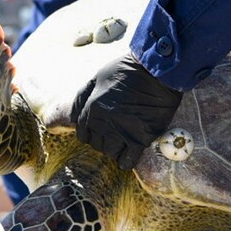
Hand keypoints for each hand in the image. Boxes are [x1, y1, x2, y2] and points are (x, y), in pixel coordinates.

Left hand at [73, 53, 183, 169]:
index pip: (83, 134)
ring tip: (121, 143)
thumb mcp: (98, 77)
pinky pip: (128, 159)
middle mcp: (104, 124)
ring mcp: (122, 132)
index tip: (99, 131)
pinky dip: (126, 161)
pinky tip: (127, 158)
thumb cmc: (128, 70)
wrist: (157, 72)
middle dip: (102, 141)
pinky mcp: (140, 138)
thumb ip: (83, 96)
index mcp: (92, 109)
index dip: (90, 133)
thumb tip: (74, 116)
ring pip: (110, 152)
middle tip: (112, 135)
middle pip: (97, 145)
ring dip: (114, 149)